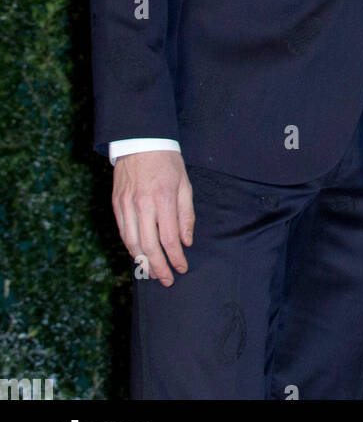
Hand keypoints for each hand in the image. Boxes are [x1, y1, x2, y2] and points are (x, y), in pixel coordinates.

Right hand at [112, 151, 194, 285]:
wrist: (141, 141)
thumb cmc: (167, 162)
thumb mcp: (185, 184)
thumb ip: (186, 215)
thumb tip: (186, 241)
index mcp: (163, 198)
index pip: (170, 238)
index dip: (176, 257)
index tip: (182, 268)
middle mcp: (143, 204)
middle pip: (149, 246)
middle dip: (159, 267)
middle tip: (168, 280)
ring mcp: (126, 205)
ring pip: (132, 243)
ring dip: (143, 263)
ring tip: (153, 274)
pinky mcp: (116, 204)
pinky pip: (123, 233)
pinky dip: (131, 248)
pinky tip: (139, 256)